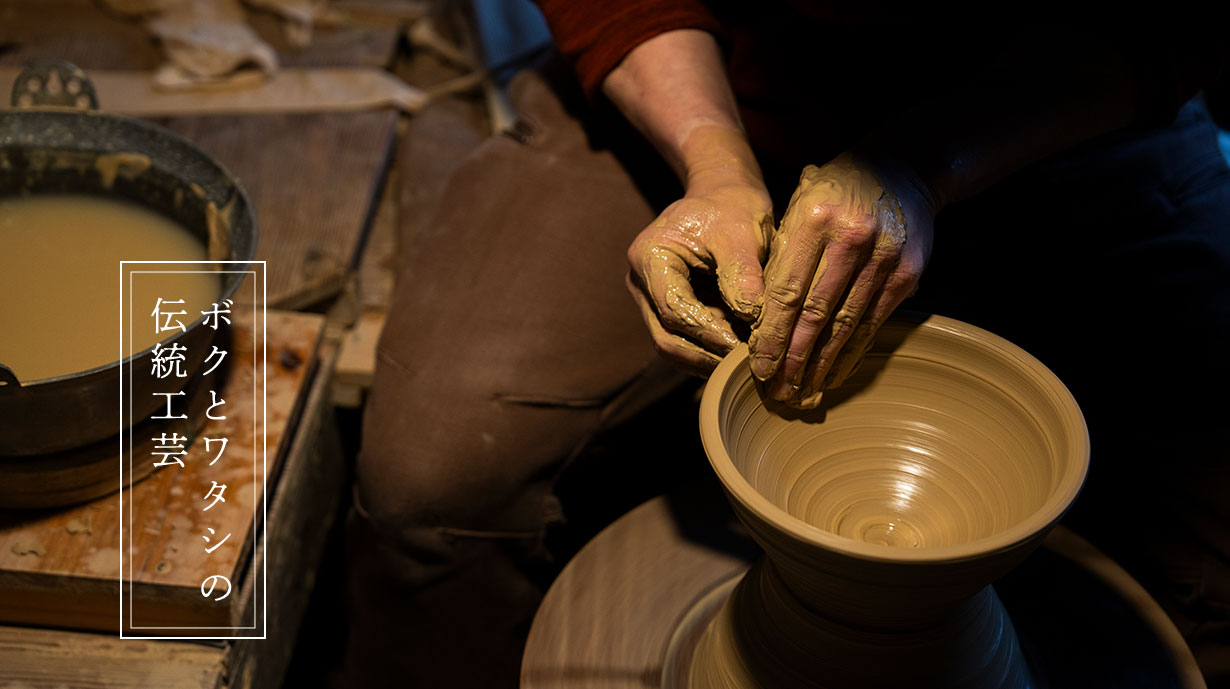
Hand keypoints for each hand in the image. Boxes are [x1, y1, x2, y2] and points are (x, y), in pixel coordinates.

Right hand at [627, 180, 772, 374]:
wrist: (723, 196)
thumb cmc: (732, 208)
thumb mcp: (743, 234)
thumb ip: (743, 275)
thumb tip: (751, 318)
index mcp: (649, 257)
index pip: (674, 309)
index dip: (708, 332)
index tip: (743, 346)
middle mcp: (640, 281)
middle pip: (666, 336)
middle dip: (706, 354)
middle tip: (745, 364)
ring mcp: (650, 298)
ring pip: (672, 344)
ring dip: (707, 358)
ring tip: (744, 361)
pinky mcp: (666, 308)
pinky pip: (683, 340)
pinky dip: (708, 350)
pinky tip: (737, 353)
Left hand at [749, 153, 934, 407]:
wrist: (903, 169)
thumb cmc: (835, 192)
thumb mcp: (799, 205)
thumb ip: (780, 254)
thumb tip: (756, 320)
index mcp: (813, 219)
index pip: (786, 290)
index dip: (771, 334)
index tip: (757, 366)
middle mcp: (851, 238)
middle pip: (815, 314)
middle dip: (792, 359)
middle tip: (776, 393)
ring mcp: (884, 257)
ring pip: (846, 324)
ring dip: (821, 365)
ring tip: (801, 392)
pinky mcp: (907, 273)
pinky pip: (873, 322)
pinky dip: (852, 352)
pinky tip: (834, 374)